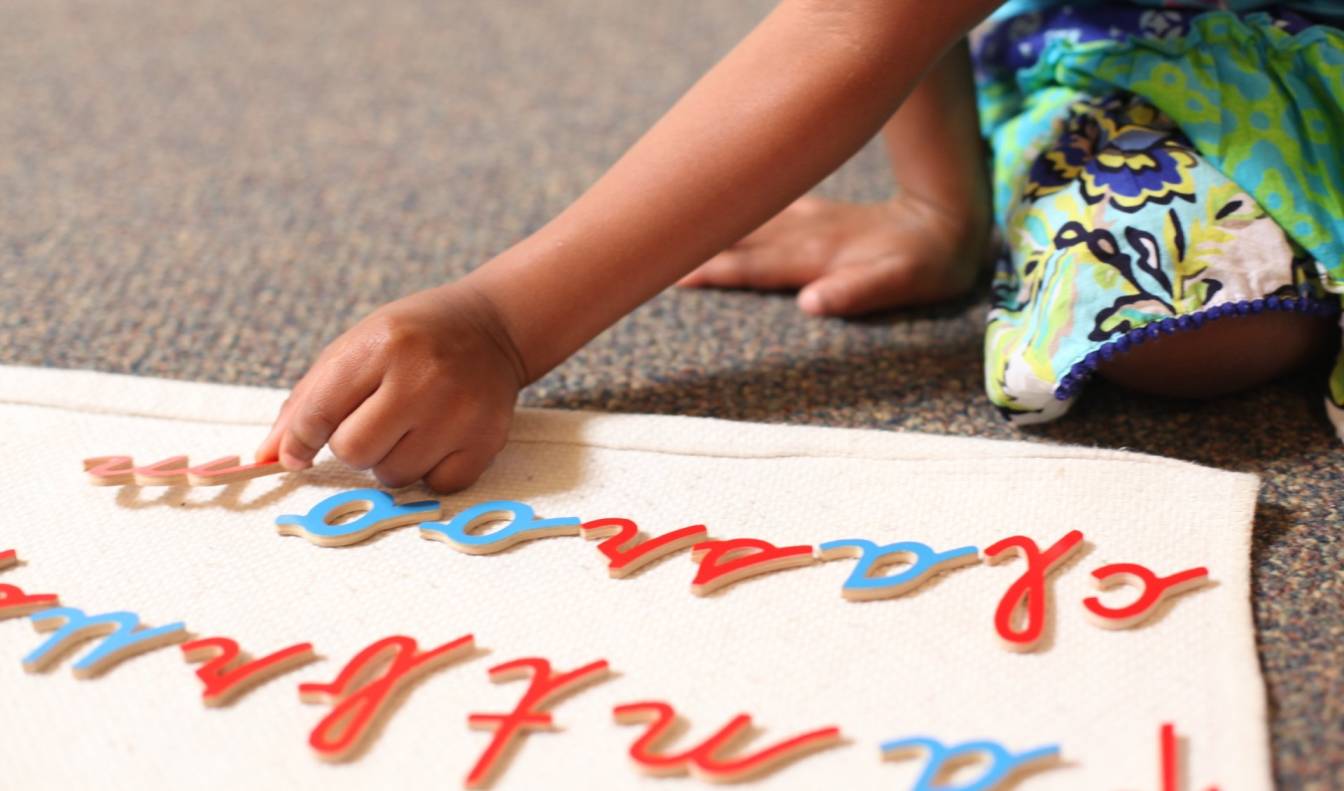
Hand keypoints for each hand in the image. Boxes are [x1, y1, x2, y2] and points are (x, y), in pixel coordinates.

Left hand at [256, 283, 527, 491]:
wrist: (492, 328)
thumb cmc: (412, 338)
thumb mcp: (355, 348)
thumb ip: (307, 403)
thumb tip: (268, 458)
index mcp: (382, 345)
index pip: (319, 413)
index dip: (300, 441)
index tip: (299, 453)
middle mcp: (422, 378)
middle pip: (355, 452)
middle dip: (354, 446)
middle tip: (375, 422)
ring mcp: (458, 412)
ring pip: (394, 476)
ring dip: (392, 460)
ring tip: (410, 426)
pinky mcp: (485, 440)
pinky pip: (436, 486)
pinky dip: (430, 471)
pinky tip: (438, 438)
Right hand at [677, 192, 987, 316]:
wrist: (948, 221)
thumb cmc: (923, 264)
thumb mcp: (900, 284)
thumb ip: (856, 293)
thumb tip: (811, 303)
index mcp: (814, 256)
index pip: (751, 265)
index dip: (710, 269)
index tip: (669, 272)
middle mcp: (803, 234)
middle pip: (736, 236)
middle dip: (691, 239)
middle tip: (642, 243)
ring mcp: (807, 220)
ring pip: (746, 218)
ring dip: (708, 221)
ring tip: (666, 222)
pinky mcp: (815, 214)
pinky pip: (765, 208)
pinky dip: (737, 207)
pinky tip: (719, 204)